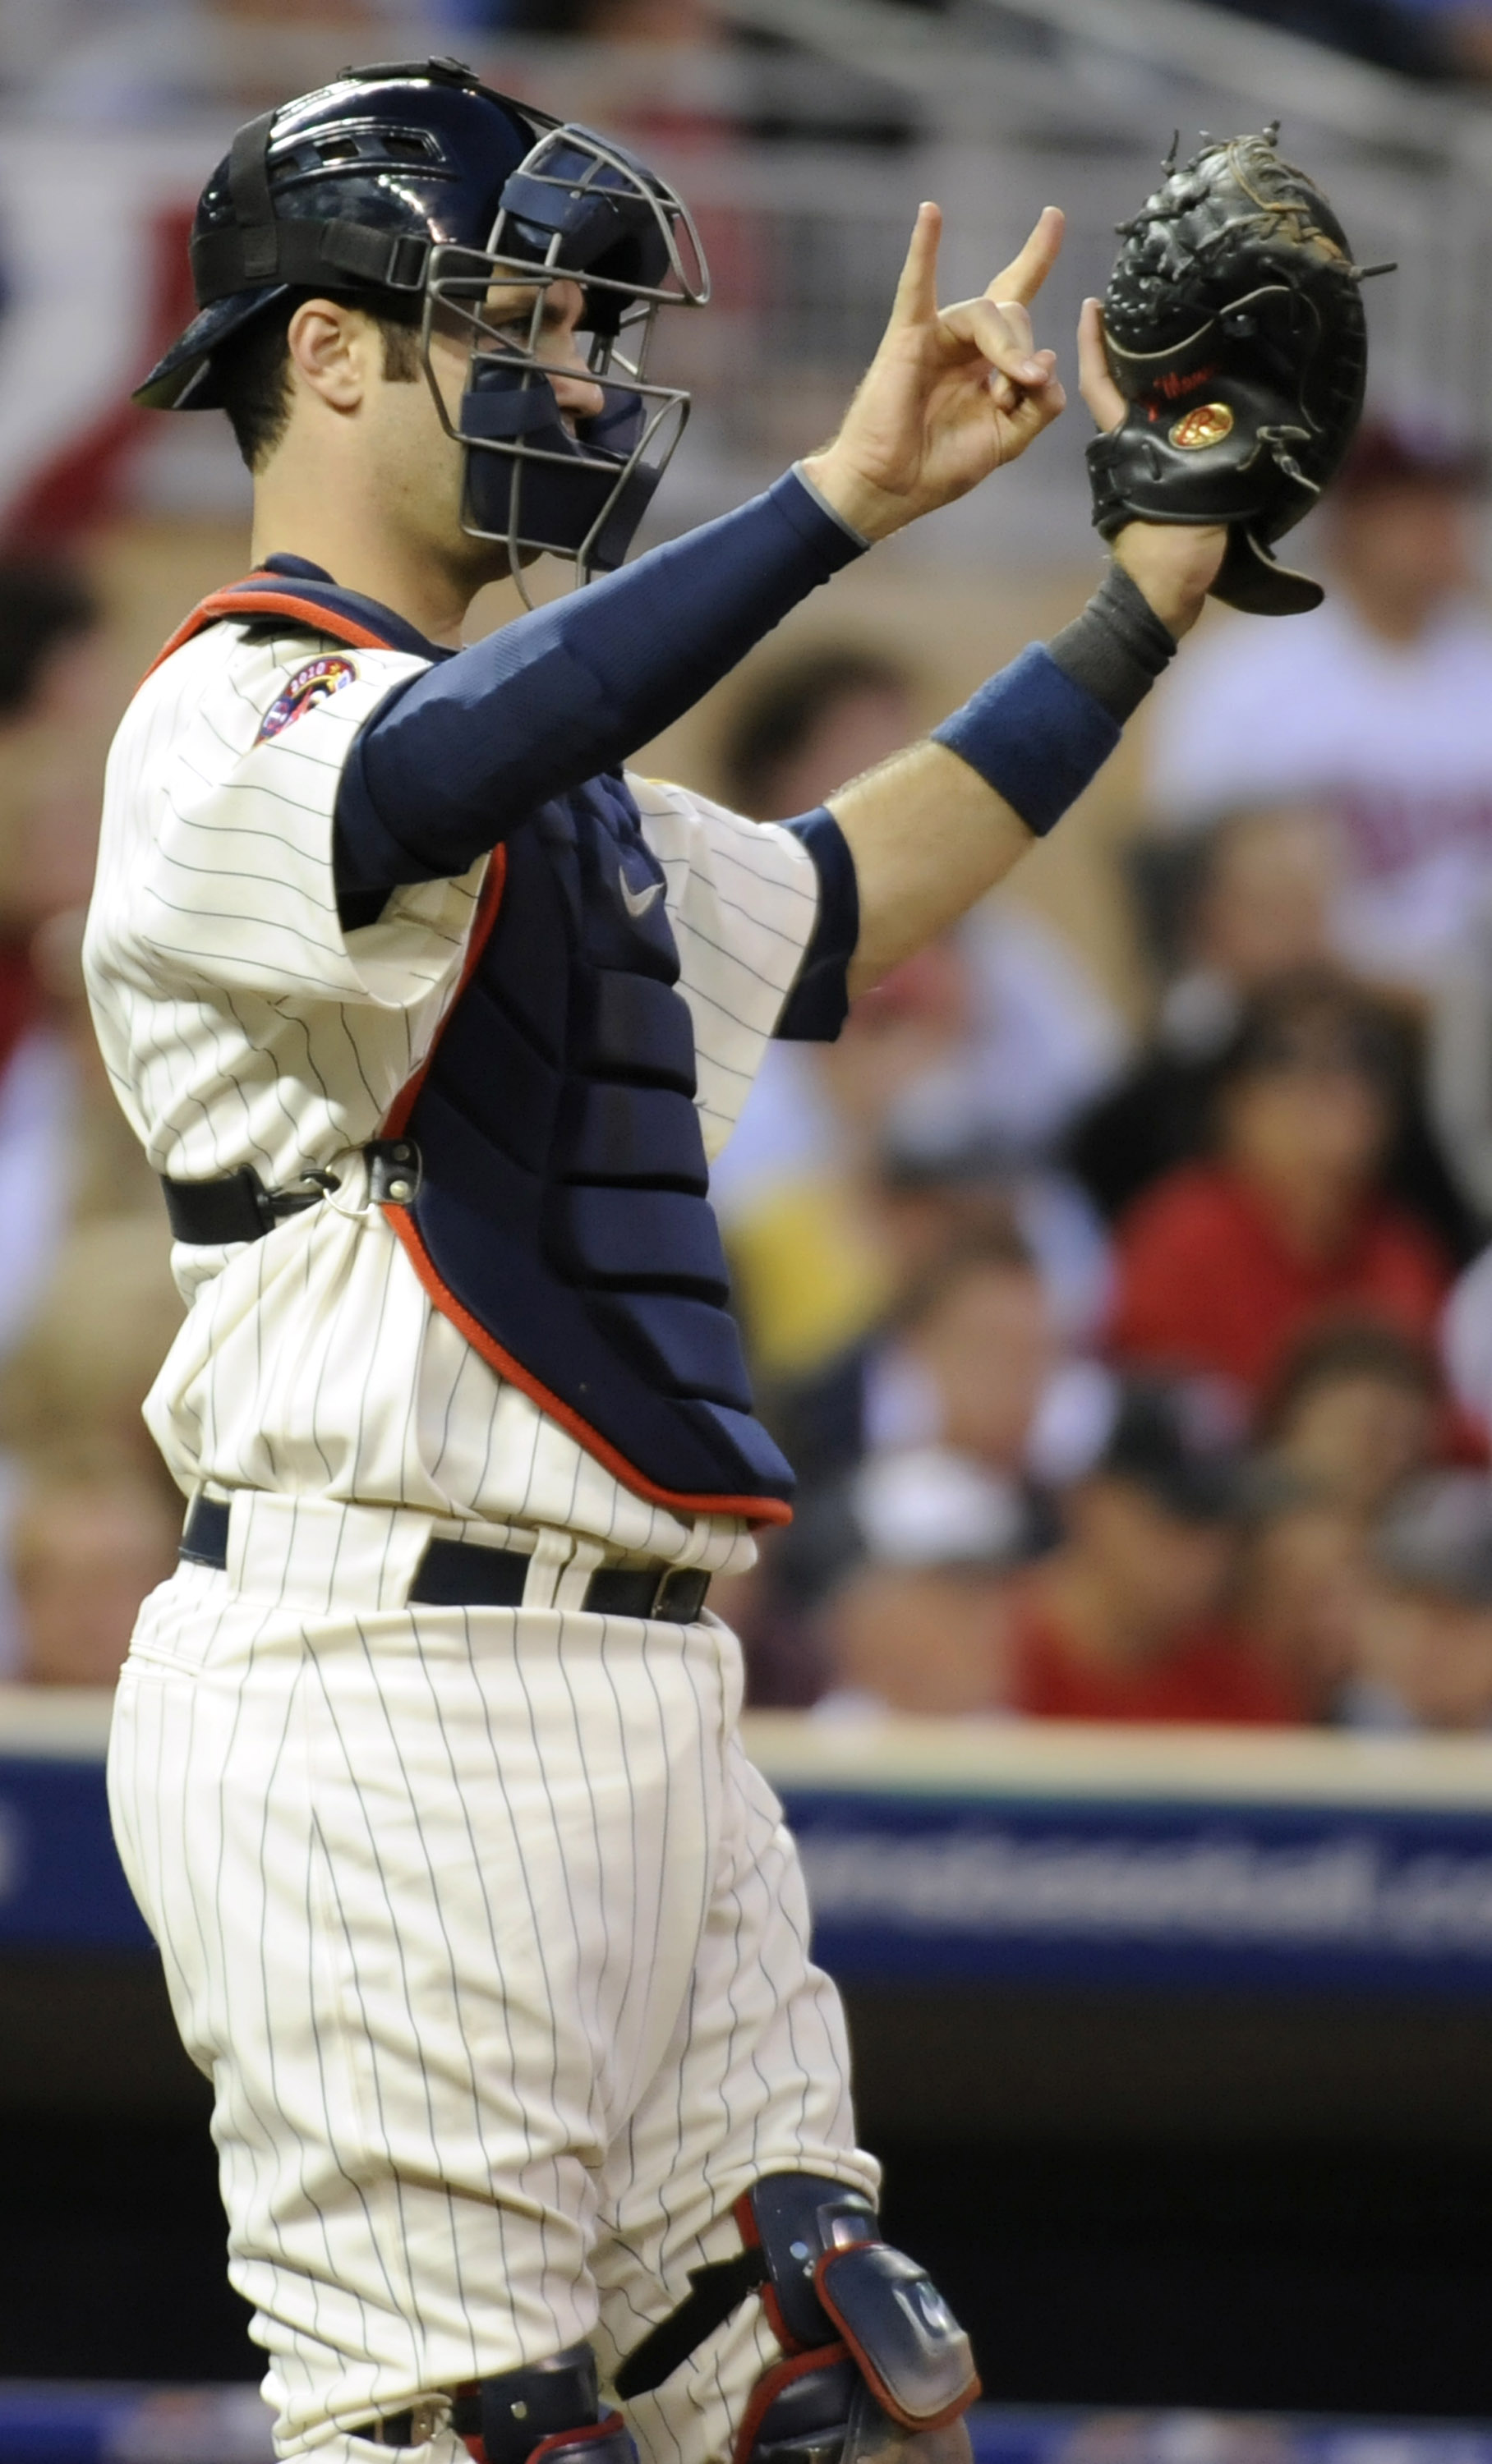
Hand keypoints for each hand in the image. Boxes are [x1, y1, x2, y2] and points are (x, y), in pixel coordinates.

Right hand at [802, 203, 1066, 543]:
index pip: (1016, 297)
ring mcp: (935, 335)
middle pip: (1014, 312)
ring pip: (989, 313)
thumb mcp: (1009, 441)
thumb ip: (1039, 406)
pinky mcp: (906, 337)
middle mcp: (964, 340)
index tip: (1053, 217)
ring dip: (1007, 349)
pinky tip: (931, 213)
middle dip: (1024, 354)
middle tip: (1015, 397)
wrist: (893, 489)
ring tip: (1007, 389)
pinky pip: (917, 287)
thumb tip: (1047, 361)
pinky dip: (923, 249)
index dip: (1036, 257)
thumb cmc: (940, 466)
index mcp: (987, 360)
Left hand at [1077, 294, 1225, 635]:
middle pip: (1124, 384)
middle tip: (1149, 300)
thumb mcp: (1179, 492)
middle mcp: (1130, 443)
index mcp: (1124, 440)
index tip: (1093, 305)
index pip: (1099, 383)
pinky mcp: (1163, 474)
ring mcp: (1144, 458)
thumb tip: (1214, 416)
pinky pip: (1166, 428)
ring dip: (1157, 371)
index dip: (1094, 344)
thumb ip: (1191, 456)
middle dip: (1131, 345)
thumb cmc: (1169, 549)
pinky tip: (1206, 379)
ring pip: (1145, 404)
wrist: (1168, 591)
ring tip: (1183, 328)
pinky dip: (1179, 404)